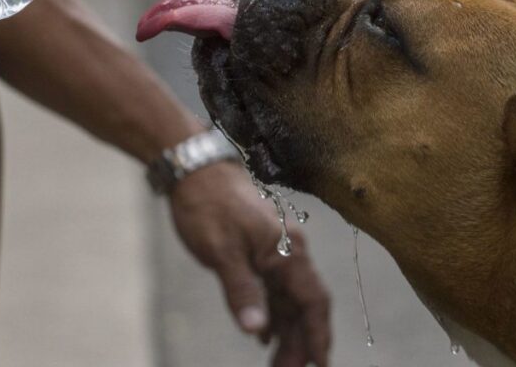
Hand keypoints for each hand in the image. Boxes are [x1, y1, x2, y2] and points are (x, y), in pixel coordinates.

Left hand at [171, 162, 330, 366]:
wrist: (195, 168)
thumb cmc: (208, 204)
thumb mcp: (222, 251)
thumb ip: (241, 291)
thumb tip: (257, 331)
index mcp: (288, 251)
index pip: (313, 301)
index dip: (318, 335)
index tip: (321, 365)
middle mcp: (289, 252)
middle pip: (303, 307)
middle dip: (300, 344)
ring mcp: (275, 252)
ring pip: (288, 301)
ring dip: (286, 334)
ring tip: (278, 366)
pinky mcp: (258, 252)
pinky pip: (274, 291)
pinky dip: (272, 315)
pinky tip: (265, 336)